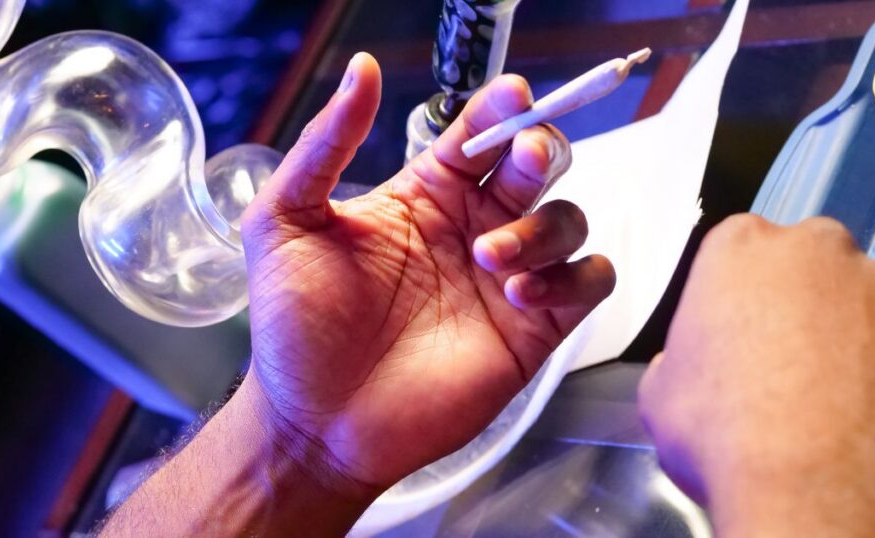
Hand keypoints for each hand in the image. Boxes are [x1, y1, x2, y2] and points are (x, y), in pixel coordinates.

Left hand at [239, 53, 614, 498]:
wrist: (315, 422)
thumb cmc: (294, 328)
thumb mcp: (286, 222)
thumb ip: (325, 144)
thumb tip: (362, 70)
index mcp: (424, 196)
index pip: (480, 132)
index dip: (501, 108)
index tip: (507, 99)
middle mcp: (472, 228)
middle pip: (539, 164)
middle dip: (540, 151)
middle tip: (519, 163)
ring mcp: (505, 279)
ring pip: (568, 219)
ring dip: (542, 227)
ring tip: (489, 259)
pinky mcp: (532, 330)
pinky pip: (589, 283)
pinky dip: (573, 278)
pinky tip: (520, 296)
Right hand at [639, 215, 874, 536]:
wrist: (808, 479)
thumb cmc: (720, 429)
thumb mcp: (661, 390)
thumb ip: (682, 357)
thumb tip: (690, 367)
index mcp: (738, 247)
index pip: (739, 248)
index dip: (738, 292)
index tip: (736, 330)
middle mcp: (815, 247)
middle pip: (809, 259)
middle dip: (801, 297)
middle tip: (784, 359)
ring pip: (868, 297)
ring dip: (854, 330)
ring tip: (833, 393)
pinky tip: (873, 412)